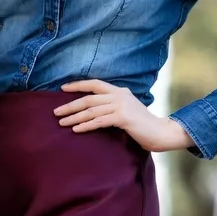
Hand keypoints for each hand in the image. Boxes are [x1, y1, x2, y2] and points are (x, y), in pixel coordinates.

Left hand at [55, 79, 193, 152]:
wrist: (160, 132)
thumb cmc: (142, 125)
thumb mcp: (127, 110)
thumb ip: (112, 106)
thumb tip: (93, 110)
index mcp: (119, 91)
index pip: (94, 84)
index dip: (78, 85)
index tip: (62, 89)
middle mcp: (119, 95)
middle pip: (89, 98)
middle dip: (70, 105)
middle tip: (56, 112)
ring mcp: (121, 105)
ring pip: (91, 110)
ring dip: (74, 117)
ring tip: (62, 122)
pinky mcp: (123, 118)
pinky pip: (99, 121)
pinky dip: (86, 125)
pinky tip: (76, 129)